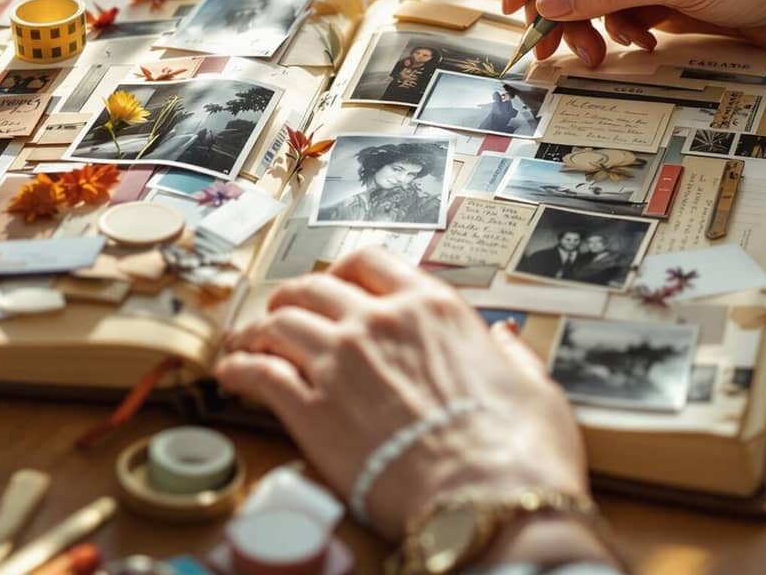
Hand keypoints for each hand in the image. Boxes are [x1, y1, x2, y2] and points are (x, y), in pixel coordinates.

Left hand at [217, 249, 588, 541]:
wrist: (485, 502)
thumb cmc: (518, 452)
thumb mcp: (535, 388)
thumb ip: (512, 356)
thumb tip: (506, 341)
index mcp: (432, 308)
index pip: (370, 262)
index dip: (344, 272)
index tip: (335, 285)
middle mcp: (378, 322)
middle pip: (313, 288)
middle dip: (294, 298)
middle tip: (285, 314)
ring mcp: (338, 363)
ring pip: (278, 324)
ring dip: (259, 330)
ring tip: (249, 342)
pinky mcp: (309, 410)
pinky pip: (258, 374)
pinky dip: (239, 369)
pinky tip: (230, 374)